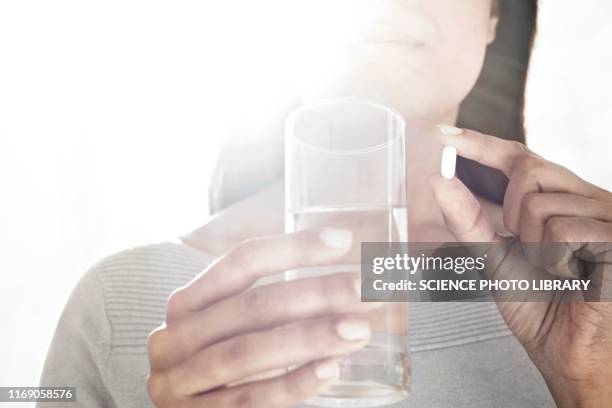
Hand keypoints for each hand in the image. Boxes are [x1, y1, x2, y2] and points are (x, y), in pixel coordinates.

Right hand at [147, 229, 380, 407]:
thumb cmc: (214, 361)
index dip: (292, 248)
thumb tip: (341, 279)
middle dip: (315, 294)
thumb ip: (264, 307)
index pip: (240, 262)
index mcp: (186, 303)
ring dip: (310, 338)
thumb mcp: (224, 326)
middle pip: (252, 306)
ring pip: (249, 352)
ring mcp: (181, 381)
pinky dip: (293, 384)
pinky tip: (331, 369)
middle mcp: (176, 337)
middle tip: (366, 288)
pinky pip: (250, 400)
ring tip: (359, 328)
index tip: (343, 241)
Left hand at [430, 127, 611, 407]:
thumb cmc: (538, 303)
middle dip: (510, 212)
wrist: (569, 352)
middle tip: (526, 249)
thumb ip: (467, 219)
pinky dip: (557, 261)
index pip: (518, 157)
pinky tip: (575, 278)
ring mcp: (606, 214)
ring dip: (534, 247)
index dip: (480, 143)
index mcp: (558, 199)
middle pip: (527, 169)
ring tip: (557, 272)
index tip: (443, 134)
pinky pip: (565, 230)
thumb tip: (438, 180)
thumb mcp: (493, 255)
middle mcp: (585, 198)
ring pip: (540, 204)